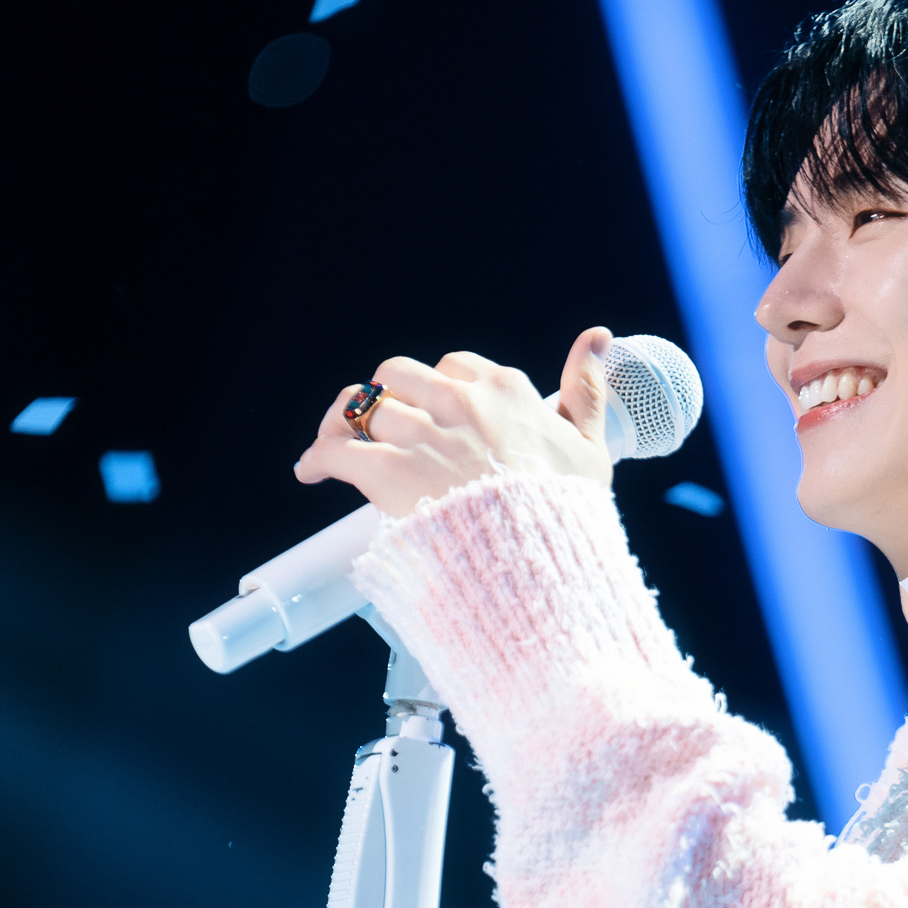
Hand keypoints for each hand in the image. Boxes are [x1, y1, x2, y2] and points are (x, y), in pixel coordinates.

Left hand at [295, 328, 619, 518]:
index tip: (429, 410)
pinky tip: (310, 471)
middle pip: (398, 376)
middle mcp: (461, 404)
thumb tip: (596, 337)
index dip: (437, 387)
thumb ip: (586, 391)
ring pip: (363, 407)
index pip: (455, 366)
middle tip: (374, 423)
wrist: (544, 570)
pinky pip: (337, 451)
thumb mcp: (590, 448)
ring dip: (343, 424)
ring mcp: (424, 437)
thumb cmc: (571, 517)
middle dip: (384, 396)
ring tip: (335, 443)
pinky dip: (317, 459)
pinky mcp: (389, 472)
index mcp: (506, 393)